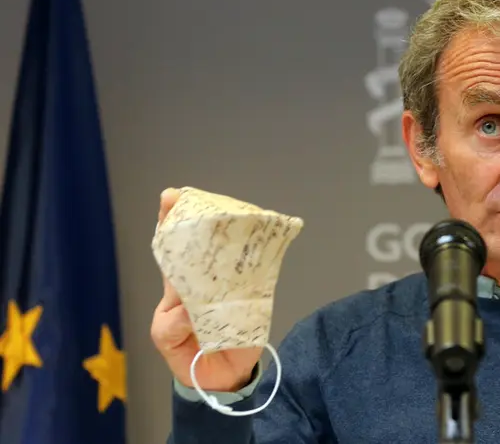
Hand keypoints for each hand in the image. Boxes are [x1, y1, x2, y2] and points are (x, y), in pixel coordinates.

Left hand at [150, 187, 263, 391]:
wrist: (223, 379)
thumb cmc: (190, 356)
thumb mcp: (168, 340)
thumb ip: (171, 325)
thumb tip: (189, 306)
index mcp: (178, 288)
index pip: (171, 250)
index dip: (168, 224)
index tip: (170, 198)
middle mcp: (202, 280)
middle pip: (198, 243)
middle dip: (194, 216)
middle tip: (192, 195)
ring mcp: (227, 285)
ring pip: (224, 253)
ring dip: (225, 230)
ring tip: (227, 209)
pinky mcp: (251, 293)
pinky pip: (251, 270)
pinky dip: (254, 252)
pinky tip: (257, 235)